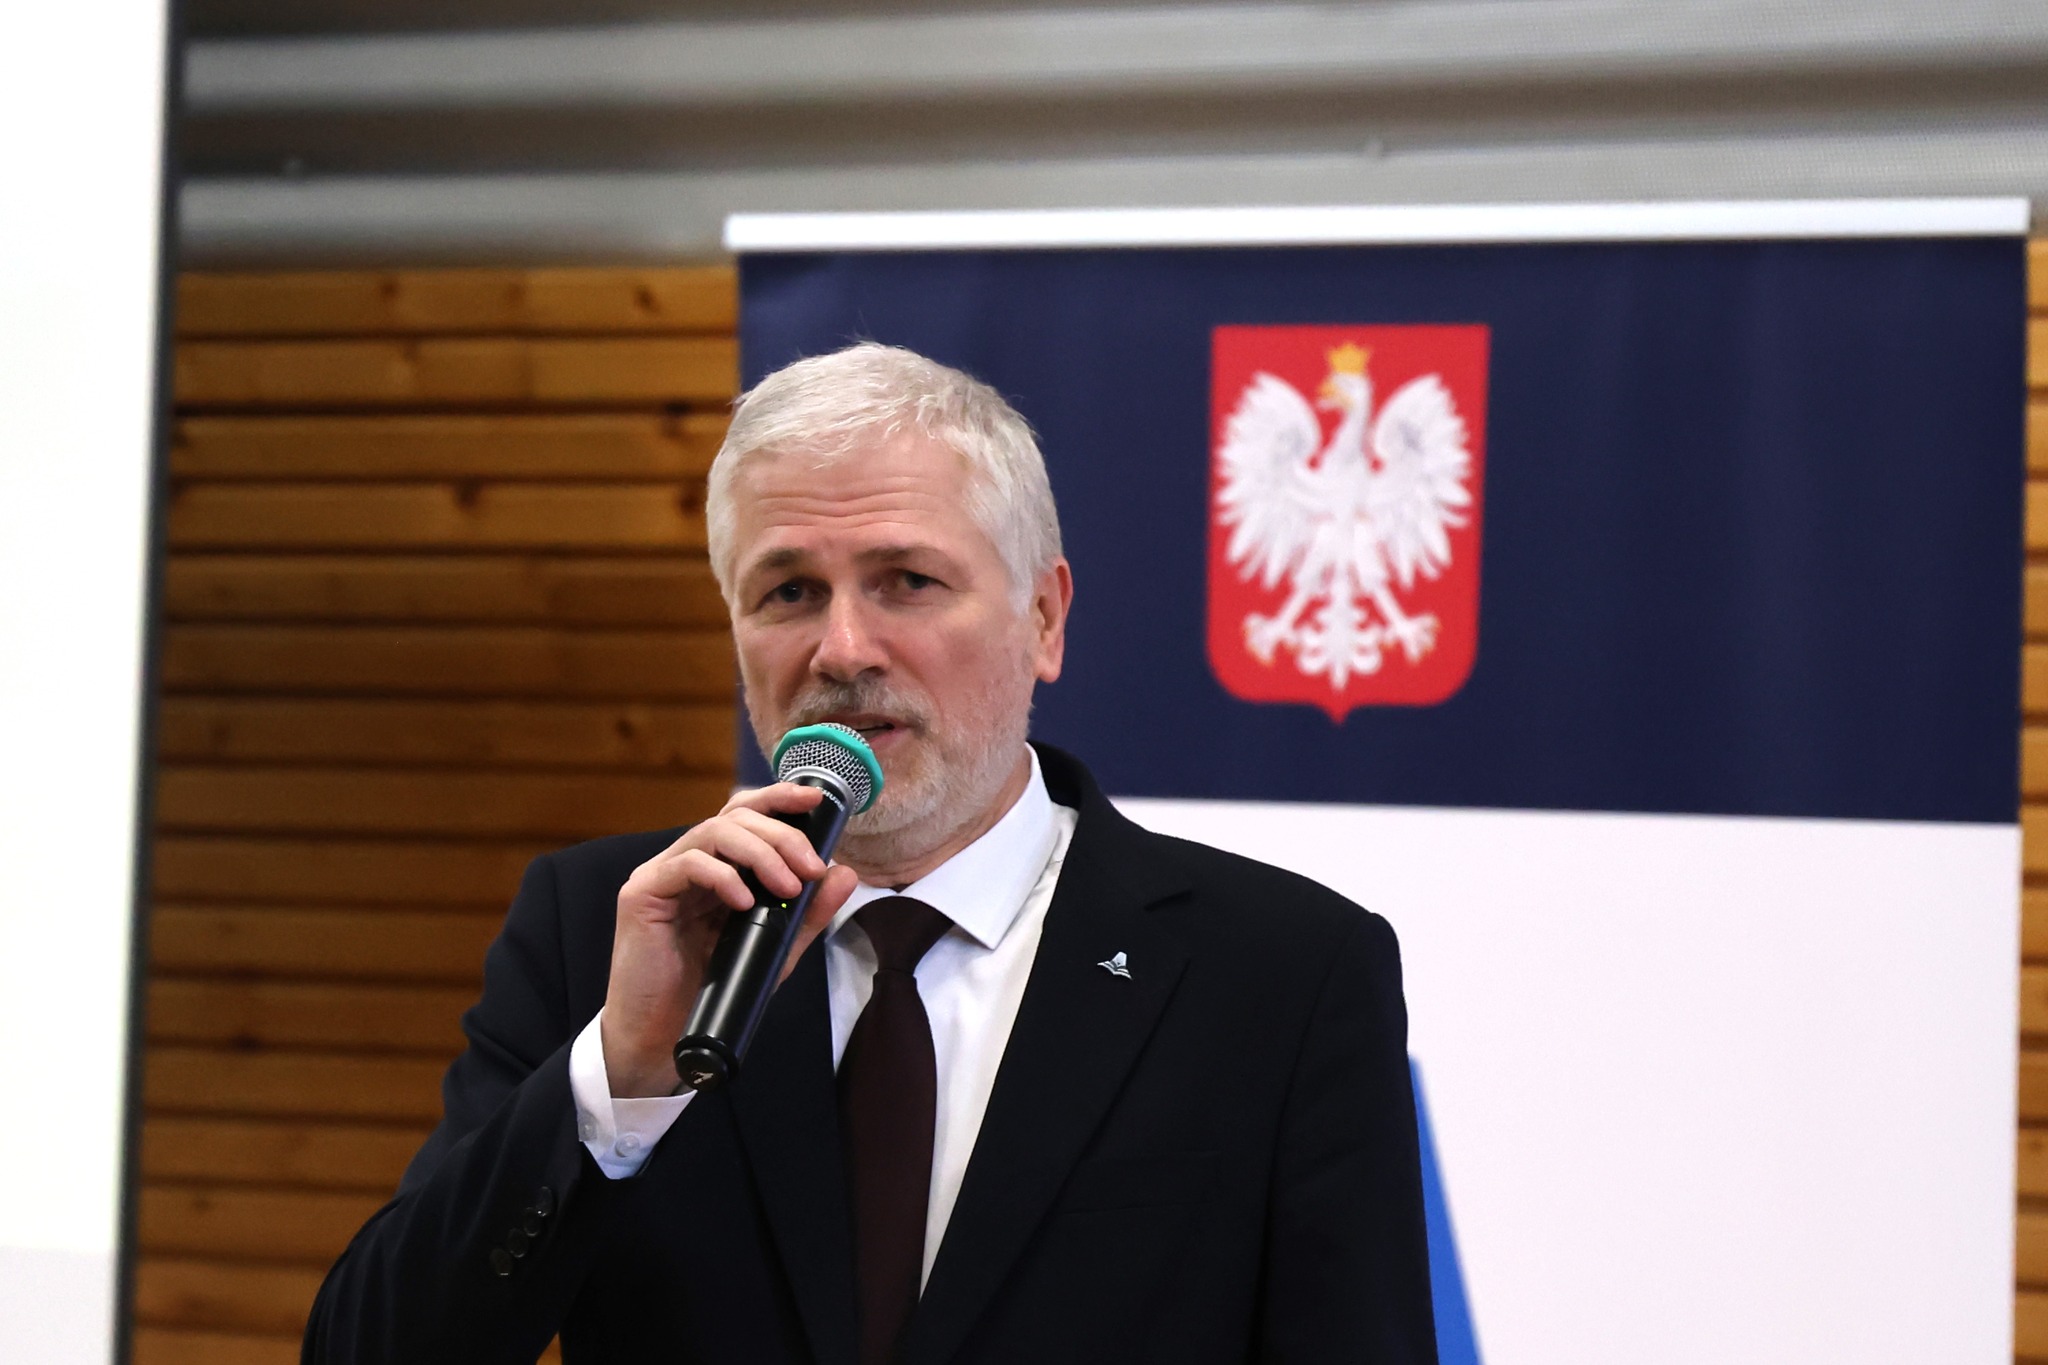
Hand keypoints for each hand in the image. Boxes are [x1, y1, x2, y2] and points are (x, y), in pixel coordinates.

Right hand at [601, 783, 858, 1096]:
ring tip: (787, 886)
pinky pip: (686, 865)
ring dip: (760, 853)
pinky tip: (745, 902)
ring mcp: (662, 874)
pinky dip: (722, 876)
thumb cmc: (714, 991)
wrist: (662, 1038)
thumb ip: (808, 912)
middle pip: (735, 817)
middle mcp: (688, 861)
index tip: (817, 800)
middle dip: (782, 835)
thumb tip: (844, 873)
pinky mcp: (642, 893)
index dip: (779, 799)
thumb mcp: (776, 948)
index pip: (746, 815)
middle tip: (811, 868)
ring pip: (713, 832)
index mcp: (718, 866)